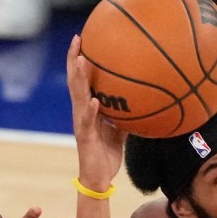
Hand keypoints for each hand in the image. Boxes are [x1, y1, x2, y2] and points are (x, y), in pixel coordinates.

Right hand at [66, 34, 127, 190]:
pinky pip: (88, 121)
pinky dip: (91, 110)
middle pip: (74, 81)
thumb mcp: (120, 129)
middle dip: (73, 59)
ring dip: (78, 78)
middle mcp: (81, 112)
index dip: (79, 59)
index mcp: (87, 109)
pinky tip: (94, 100)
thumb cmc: (107, 154)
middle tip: (76, 39)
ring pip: (77, 96)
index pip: (80, 80)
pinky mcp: (85, 137)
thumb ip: (126, 113)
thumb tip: (143, 99)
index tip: (82, 39)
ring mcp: (81, 124)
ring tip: (80, 60)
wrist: (99, 178)